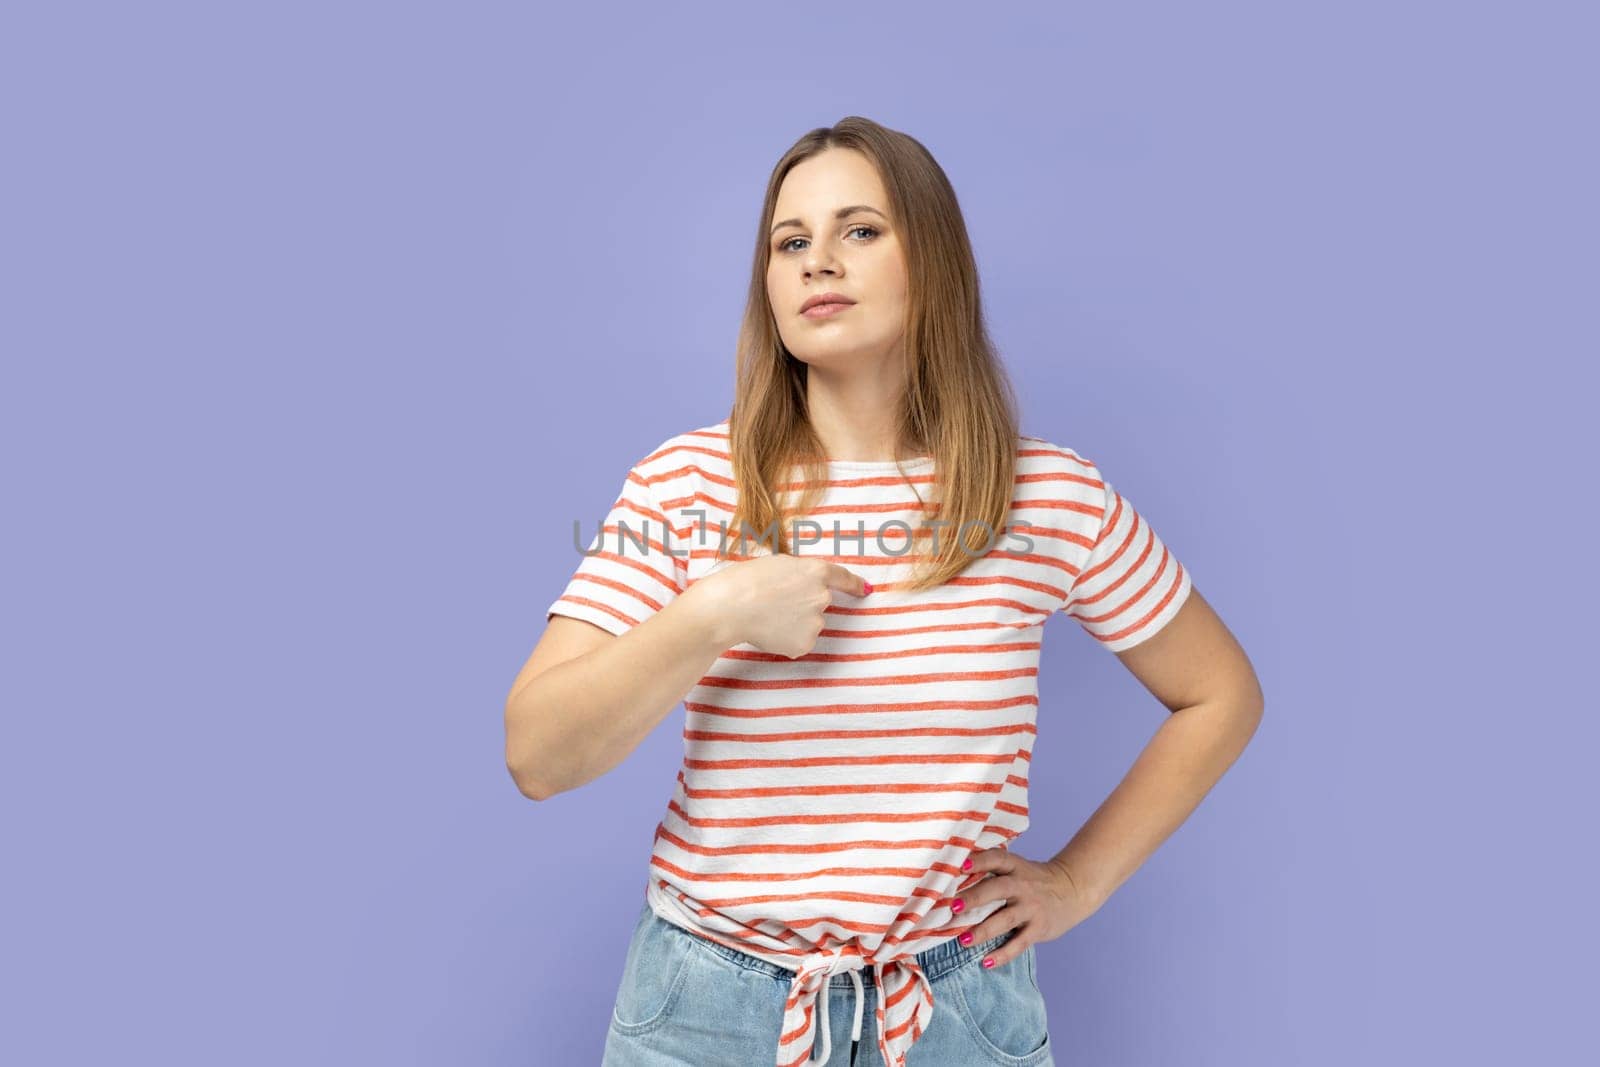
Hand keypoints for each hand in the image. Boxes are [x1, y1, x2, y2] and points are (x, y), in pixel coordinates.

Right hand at [699, 554, 870, 658]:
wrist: (730, 607)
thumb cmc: (745, 581)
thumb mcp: (778, 564)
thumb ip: (800, 574)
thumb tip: (806, 588)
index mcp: (816, 571)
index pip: (843, 578)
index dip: (854, 584)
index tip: (864, 590)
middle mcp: (822, 597)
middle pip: (820, 603)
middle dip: (802, 604)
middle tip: (774, 603)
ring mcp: (816, 623)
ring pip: (809, 624)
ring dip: (793, 623)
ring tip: (766, 616)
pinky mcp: (805, 643)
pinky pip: (799, 641)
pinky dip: (786, 639)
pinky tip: (768, 631)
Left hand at [949, 846, 1102, 967]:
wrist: (1073, 890)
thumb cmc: (1033, 880)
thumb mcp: (1018, 868)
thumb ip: (993, 871)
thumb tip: (952, 877)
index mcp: (1015, 867)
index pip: (997, 859)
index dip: (979, 860)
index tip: (961, 865)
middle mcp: (1023, 886)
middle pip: (997, 889)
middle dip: (974, 898)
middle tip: (953, 908)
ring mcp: (1032, 908)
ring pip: (1005, 919)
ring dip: (983, 931)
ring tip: (963, 941)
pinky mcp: (1038, 928)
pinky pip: (1019, 943)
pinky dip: (1003, 954)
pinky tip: (986, 962)